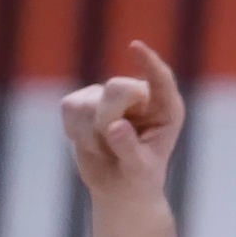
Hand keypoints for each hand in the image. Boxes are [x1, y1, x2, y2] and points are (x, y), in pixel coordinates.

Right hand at [59, 40, 184, 201]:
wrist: (118, 189)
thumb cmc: (139, 179)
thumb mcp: (139, 170)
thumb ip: (129, 148)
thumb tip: (115, 126)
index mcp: (166, 109)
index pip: (160, 78)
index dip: (148, 62)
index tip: (135, 47)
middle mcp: (140, 96)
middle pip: (116, 89)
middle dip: (108, 119)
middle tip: (112, 146)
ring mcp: (109, 95)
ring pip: (88, 103)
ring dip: (91, 136)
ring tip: (105, 150)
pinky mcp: (83, 101)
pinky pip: (69, 108)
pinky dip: (75, 132)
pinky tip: (90, 144)